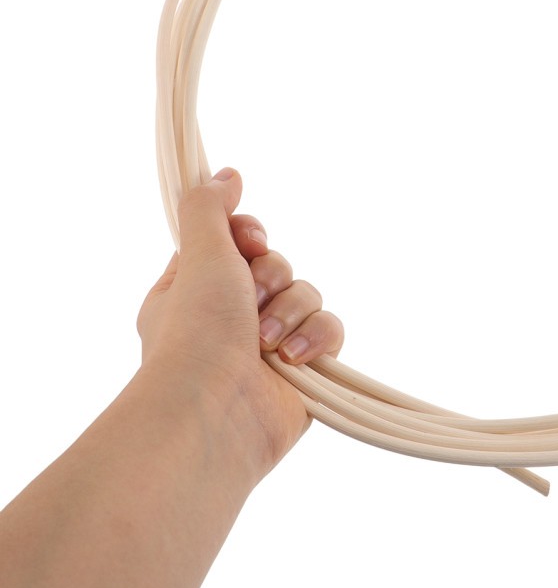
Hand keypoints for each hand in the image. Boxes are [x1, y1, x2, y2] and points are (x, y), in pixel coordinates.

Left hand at [136, 168, 343, 475]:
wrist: (214, 412)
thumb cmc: (195, 335)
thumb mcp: (199, 256)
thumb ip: (210, 209)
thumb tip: (227, 175)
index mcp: (199, 288)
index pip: (239, 241)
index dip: (250, 236)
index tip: (248, 242)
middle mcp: (234, 314)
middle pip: (279, 264)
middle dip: (272, 277)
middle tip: (252, 298)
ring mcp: (271, 344)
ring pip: (307, 295)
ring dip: (290, 311)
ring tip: (266, 343)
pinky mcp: (305, 370)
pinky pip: (331, 330)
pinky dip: (315, 338)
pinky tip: (293, 358)